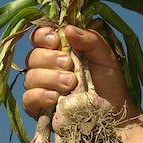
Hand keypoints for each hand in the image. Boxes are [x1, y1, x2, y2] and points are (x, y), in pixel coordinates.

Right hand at [23, 24, 138, 118]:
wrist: (114, 114)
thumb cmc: (110, 84)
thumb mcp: (105, 57)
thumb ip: (90, 40)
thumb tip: (67, 29)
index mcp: (60, 51)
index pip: (39, 37)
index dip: (42, 35)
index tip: (55, 39)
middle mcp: (47, 69)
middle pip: (32, 56)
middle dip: (49, 59)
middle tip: (69, 65)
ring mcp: (42, 89)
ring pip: (30, 77)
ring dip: (49, 78)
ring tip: (71, 83)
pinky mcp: (40, 109)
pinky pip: (28, 99)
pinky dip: (40, 95)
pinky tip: (55, 97)